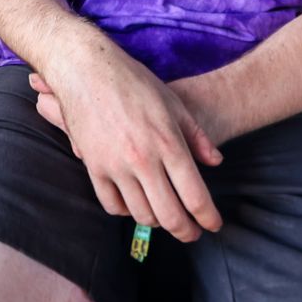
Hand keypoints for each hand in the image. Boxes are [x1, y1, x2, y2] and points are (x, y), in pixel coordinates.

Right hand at [28, 53, 224, 241]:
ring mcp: (115, 166)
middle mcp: (143, 160)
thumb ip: (197, 137)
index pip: (195, 196)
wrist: (85, 69)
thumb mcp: (173, 103)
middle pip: (170, 216)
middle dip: (186, 231)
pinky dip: (126, 211)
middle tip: (192, 233)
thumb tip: (216, 163)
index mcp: (169, 143)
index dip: (208, 218)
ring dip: (157, 221)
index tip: (214, 225)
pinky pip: (111, 205)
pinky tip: (135, 204)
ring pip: (141, 214)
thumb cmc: (133, 81)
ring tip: (165, 216)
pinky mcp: (93, 166)